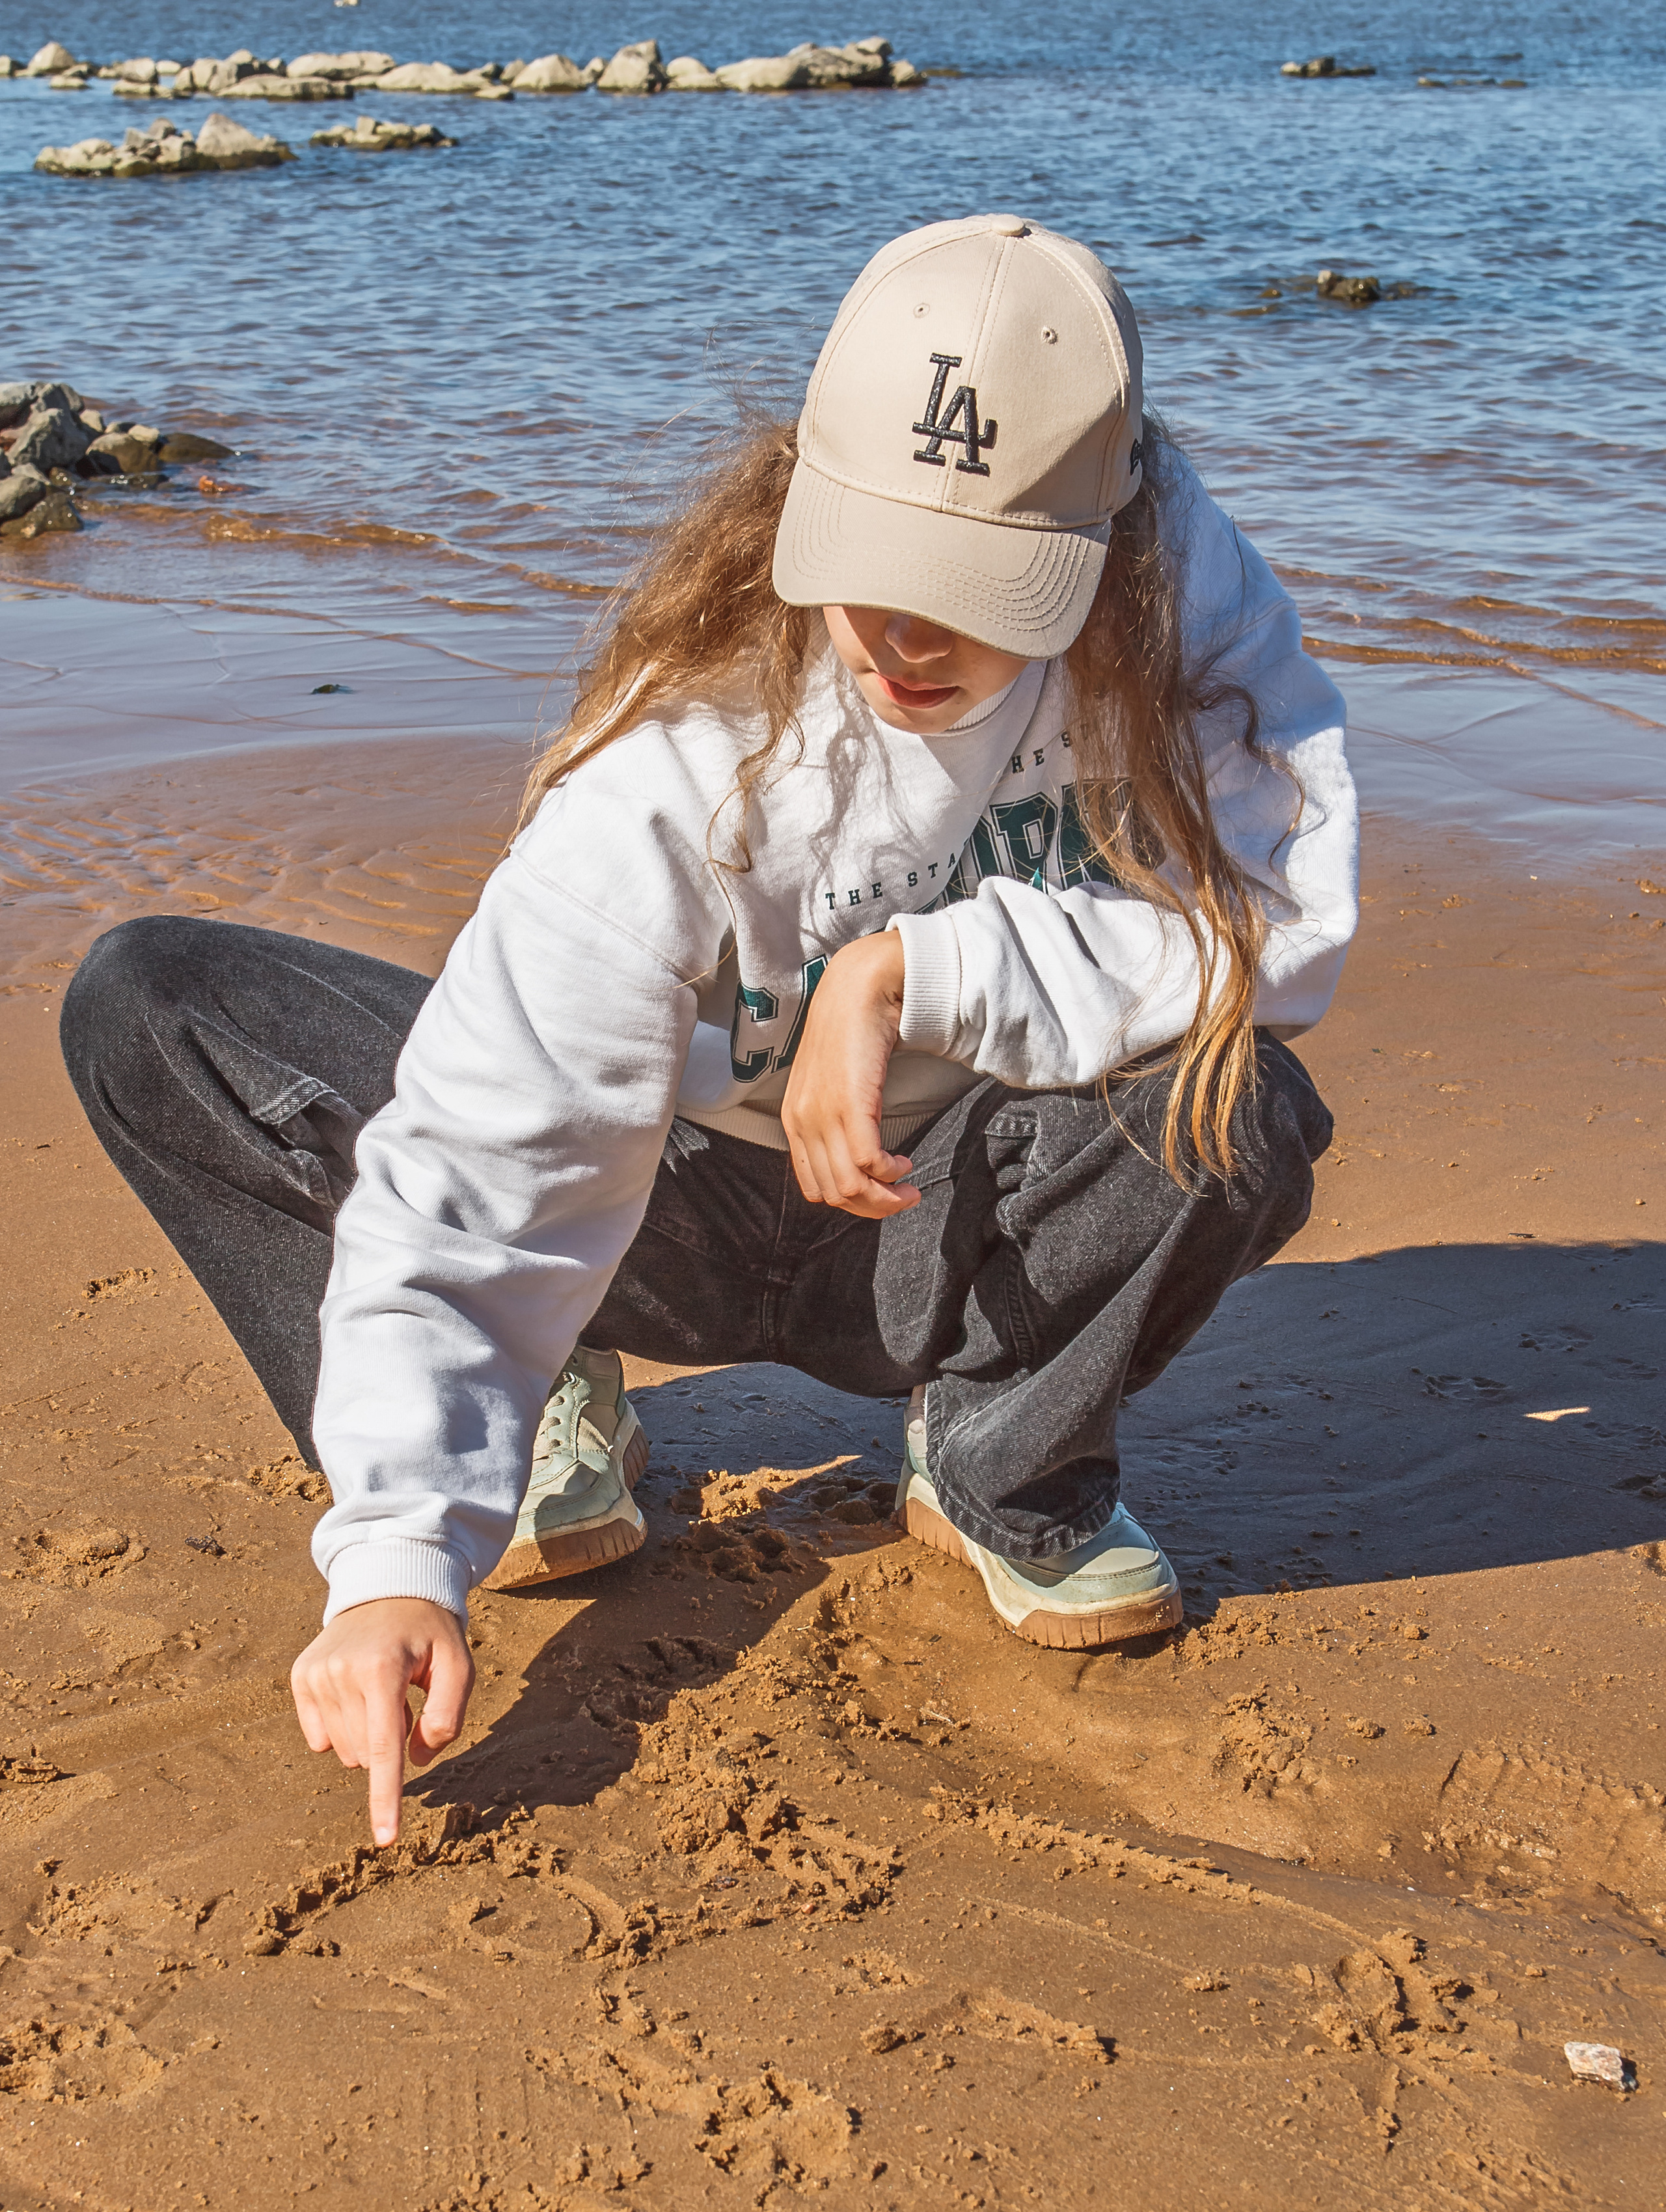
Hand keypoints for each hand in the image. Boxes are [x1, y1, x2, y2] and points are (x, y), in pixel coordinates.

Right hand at [290, 1596, 474, 1845]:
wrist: (387, 1588)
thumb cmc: (429, 1632)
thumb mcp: (458, 1664)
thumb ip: (447, 1716)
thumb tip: (417, 1760)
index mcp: (383, 1668)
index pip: (384, 1748)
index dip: (386, 1798)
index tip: (385, 1839)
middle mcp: (341, 1671)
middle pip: (367, 1755)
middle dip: (391, 1742)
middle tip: (404, 1698)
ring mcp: (315, 1674)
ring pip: (343, 1751)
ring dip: (368, 1735)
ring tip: (382, 1691)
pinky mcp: (300, 1677)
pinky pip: (320, 1738)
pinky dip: (344, 1727)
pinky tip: (356, 1692)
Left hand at [781, 932, 920, 1218]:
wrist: (858, 987)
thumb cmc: (851, 1031)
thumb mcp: (833, 1083)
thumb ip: (837, 1118)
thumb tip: (861, 1158)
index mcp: (794, 1120)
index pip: (815, 1186)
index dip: (851, 1202)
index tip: (881, 1194)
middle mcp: (802, 1121)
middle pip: (833, 1194)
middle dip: (872, 1208)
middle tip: (903, 1199)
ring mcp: (822, 1114)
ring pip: (850, 1186)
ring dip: (885, 1198)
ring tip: (909, 1188)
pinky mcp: (849, 1104)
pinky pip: (867, 1162)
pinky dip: (890, 1173)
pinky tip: (905, 1163)